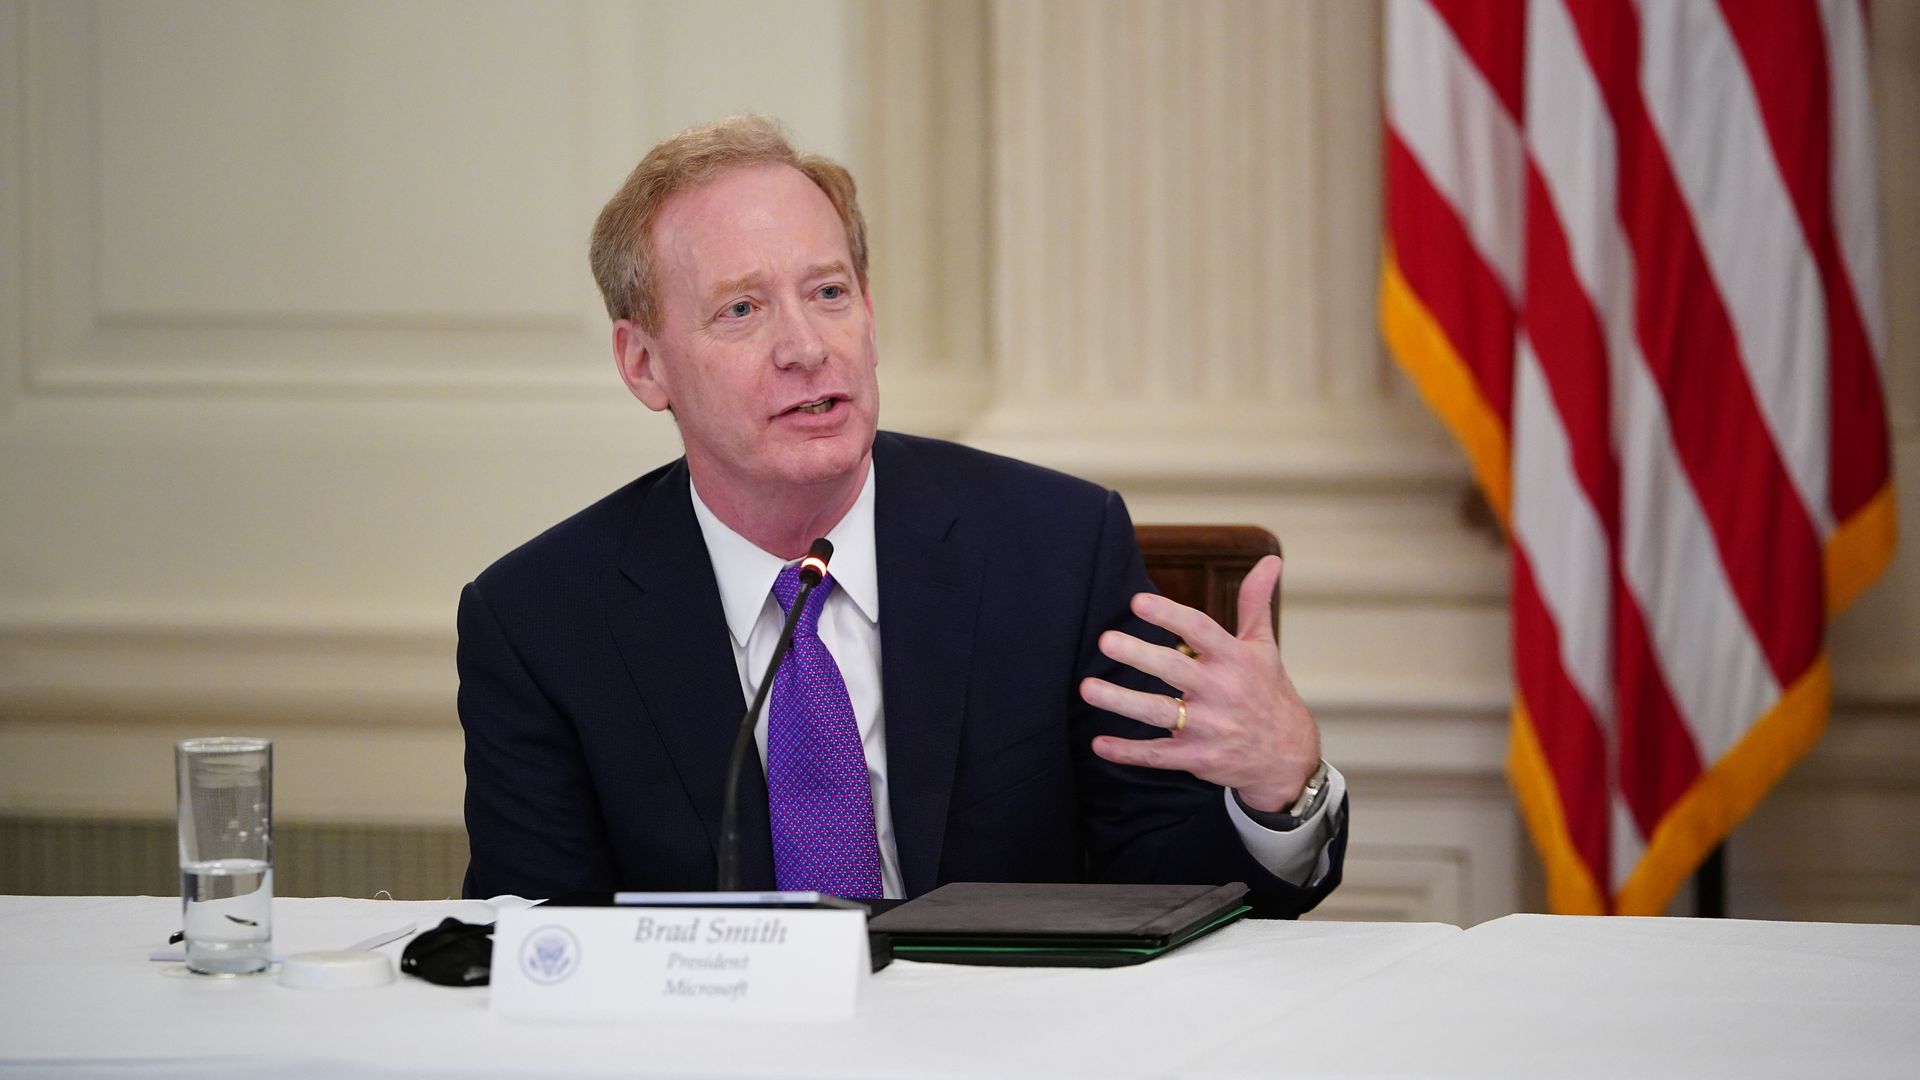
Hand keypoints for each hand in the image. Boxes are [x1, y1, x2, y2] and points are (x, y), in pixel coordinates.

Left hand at [1080, 555, 1320, 811]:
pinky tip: (1098, 743)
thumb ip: (1254, 602)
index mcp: (1235, 659)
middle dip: (1139, 655)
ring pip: (1159, 712)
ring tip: (1087, 688)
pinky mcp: (1198, 758)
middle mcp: (1221, 691)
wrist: (1288, 757)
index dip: (1169, 615)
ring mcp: (1209, 727)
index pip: (1200, 630)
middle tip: (1105, 640)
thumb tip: (1270, 559)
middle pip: (1174, 669)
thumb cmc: (1268, 692)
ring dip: (1121, 701)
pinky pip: (1158, 755)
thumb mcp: (1264, 646)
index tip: (1137, 602)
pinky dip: (1128, 752)